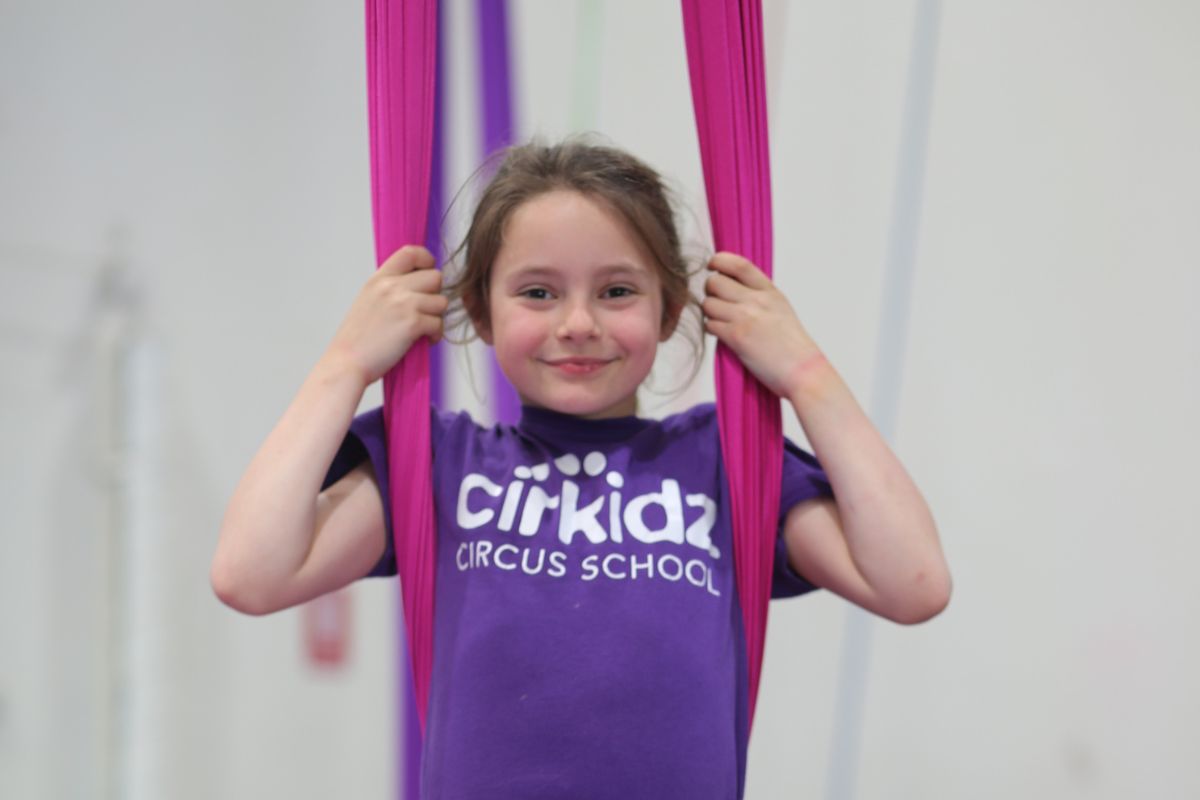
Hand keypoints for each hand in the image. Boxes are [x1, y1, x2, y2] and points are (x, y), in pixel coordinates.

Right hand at [324, 245, 446, 385]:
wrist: (346, 363)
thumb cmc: (357, 340)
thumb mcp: (367, 302)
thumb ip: (388, 290)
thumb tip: (415, 286)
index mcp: (378, 280)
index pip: (410, 252)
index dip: (426, 260)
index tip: (427, 274)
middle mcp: (391, 287)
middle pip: (435, 277)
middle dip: (435, 295)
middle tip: (425, 311)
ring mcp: (403, 303)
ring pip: (441, 301)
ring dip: (436, 317)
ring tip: (423, 329)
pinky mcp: (413, 323)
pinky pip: (439, 323)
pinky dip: (435, 335)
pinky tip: (424, 341)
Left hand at [702, 252, 822, 397]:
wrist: (803, 370)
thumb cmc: (793, 346)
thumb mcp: (781, 310)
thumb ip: (760, 297)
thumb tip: (734, 288)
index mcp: (770, 292)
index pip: (740, 265)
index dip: (720, 260)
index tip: (713, 265)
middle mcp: (757, 301)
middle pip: (715, 282)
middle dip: (710, 291)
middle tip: (716, 301)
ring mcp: (745, 318)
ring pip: (708, 304)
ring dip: (709, 312)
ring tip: (721, 321)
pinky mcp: (736, 337)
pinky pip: (710, 324)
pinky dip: (712, 329)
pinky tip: (723, 335)